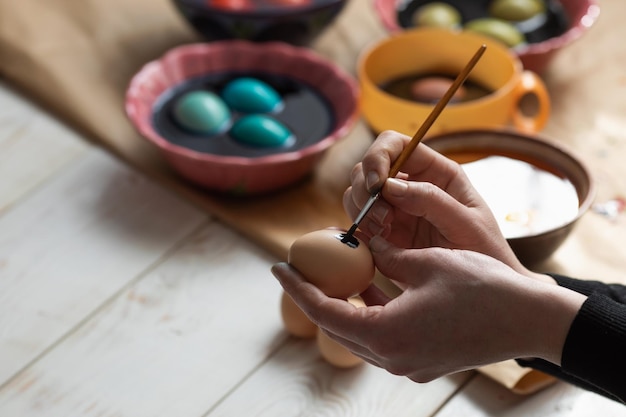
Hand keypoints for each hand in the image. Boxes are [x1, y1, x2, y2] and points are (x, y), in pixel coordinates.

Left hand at [272, 239, 585, 380]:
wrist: (530, 319)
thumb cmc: (481, 288)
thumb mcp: (426, 263)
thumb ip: (387, 258)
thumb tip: (366, 247)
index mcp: (386, 335)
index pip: (324, 312)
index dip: (297, 288)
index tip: (277, 266)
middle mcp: (392, 357)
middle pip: (338, 326)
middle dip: (317, 295)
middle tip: (303, 266)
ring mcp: (408, 364)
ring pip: (360, 333)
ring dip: (345, 303)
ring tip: (335, 272)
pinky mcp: (423, 360)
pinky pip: (383, 336)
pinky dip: (371, 312)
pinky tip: (369, 286)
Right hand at [343, 130, 528, 275]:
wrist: (483, 292)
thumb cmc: (485, 253)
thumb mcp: (467, 224)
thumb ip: (431, 201)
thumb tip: (389, 186)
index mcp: (435, 172)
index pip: (393, 144)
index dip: (377, 156)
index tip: (376, 184)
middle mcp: (410, 187)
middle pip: (366, 169)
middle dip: (366, 191)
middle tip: (384, 220)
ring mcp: (394, 211)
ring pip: (356, 196)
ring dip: (361, 212)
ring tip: (386, 235)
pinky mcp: (383, 237)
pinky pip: (357, 225)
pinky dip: (358, 233)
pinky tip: (378, 247)